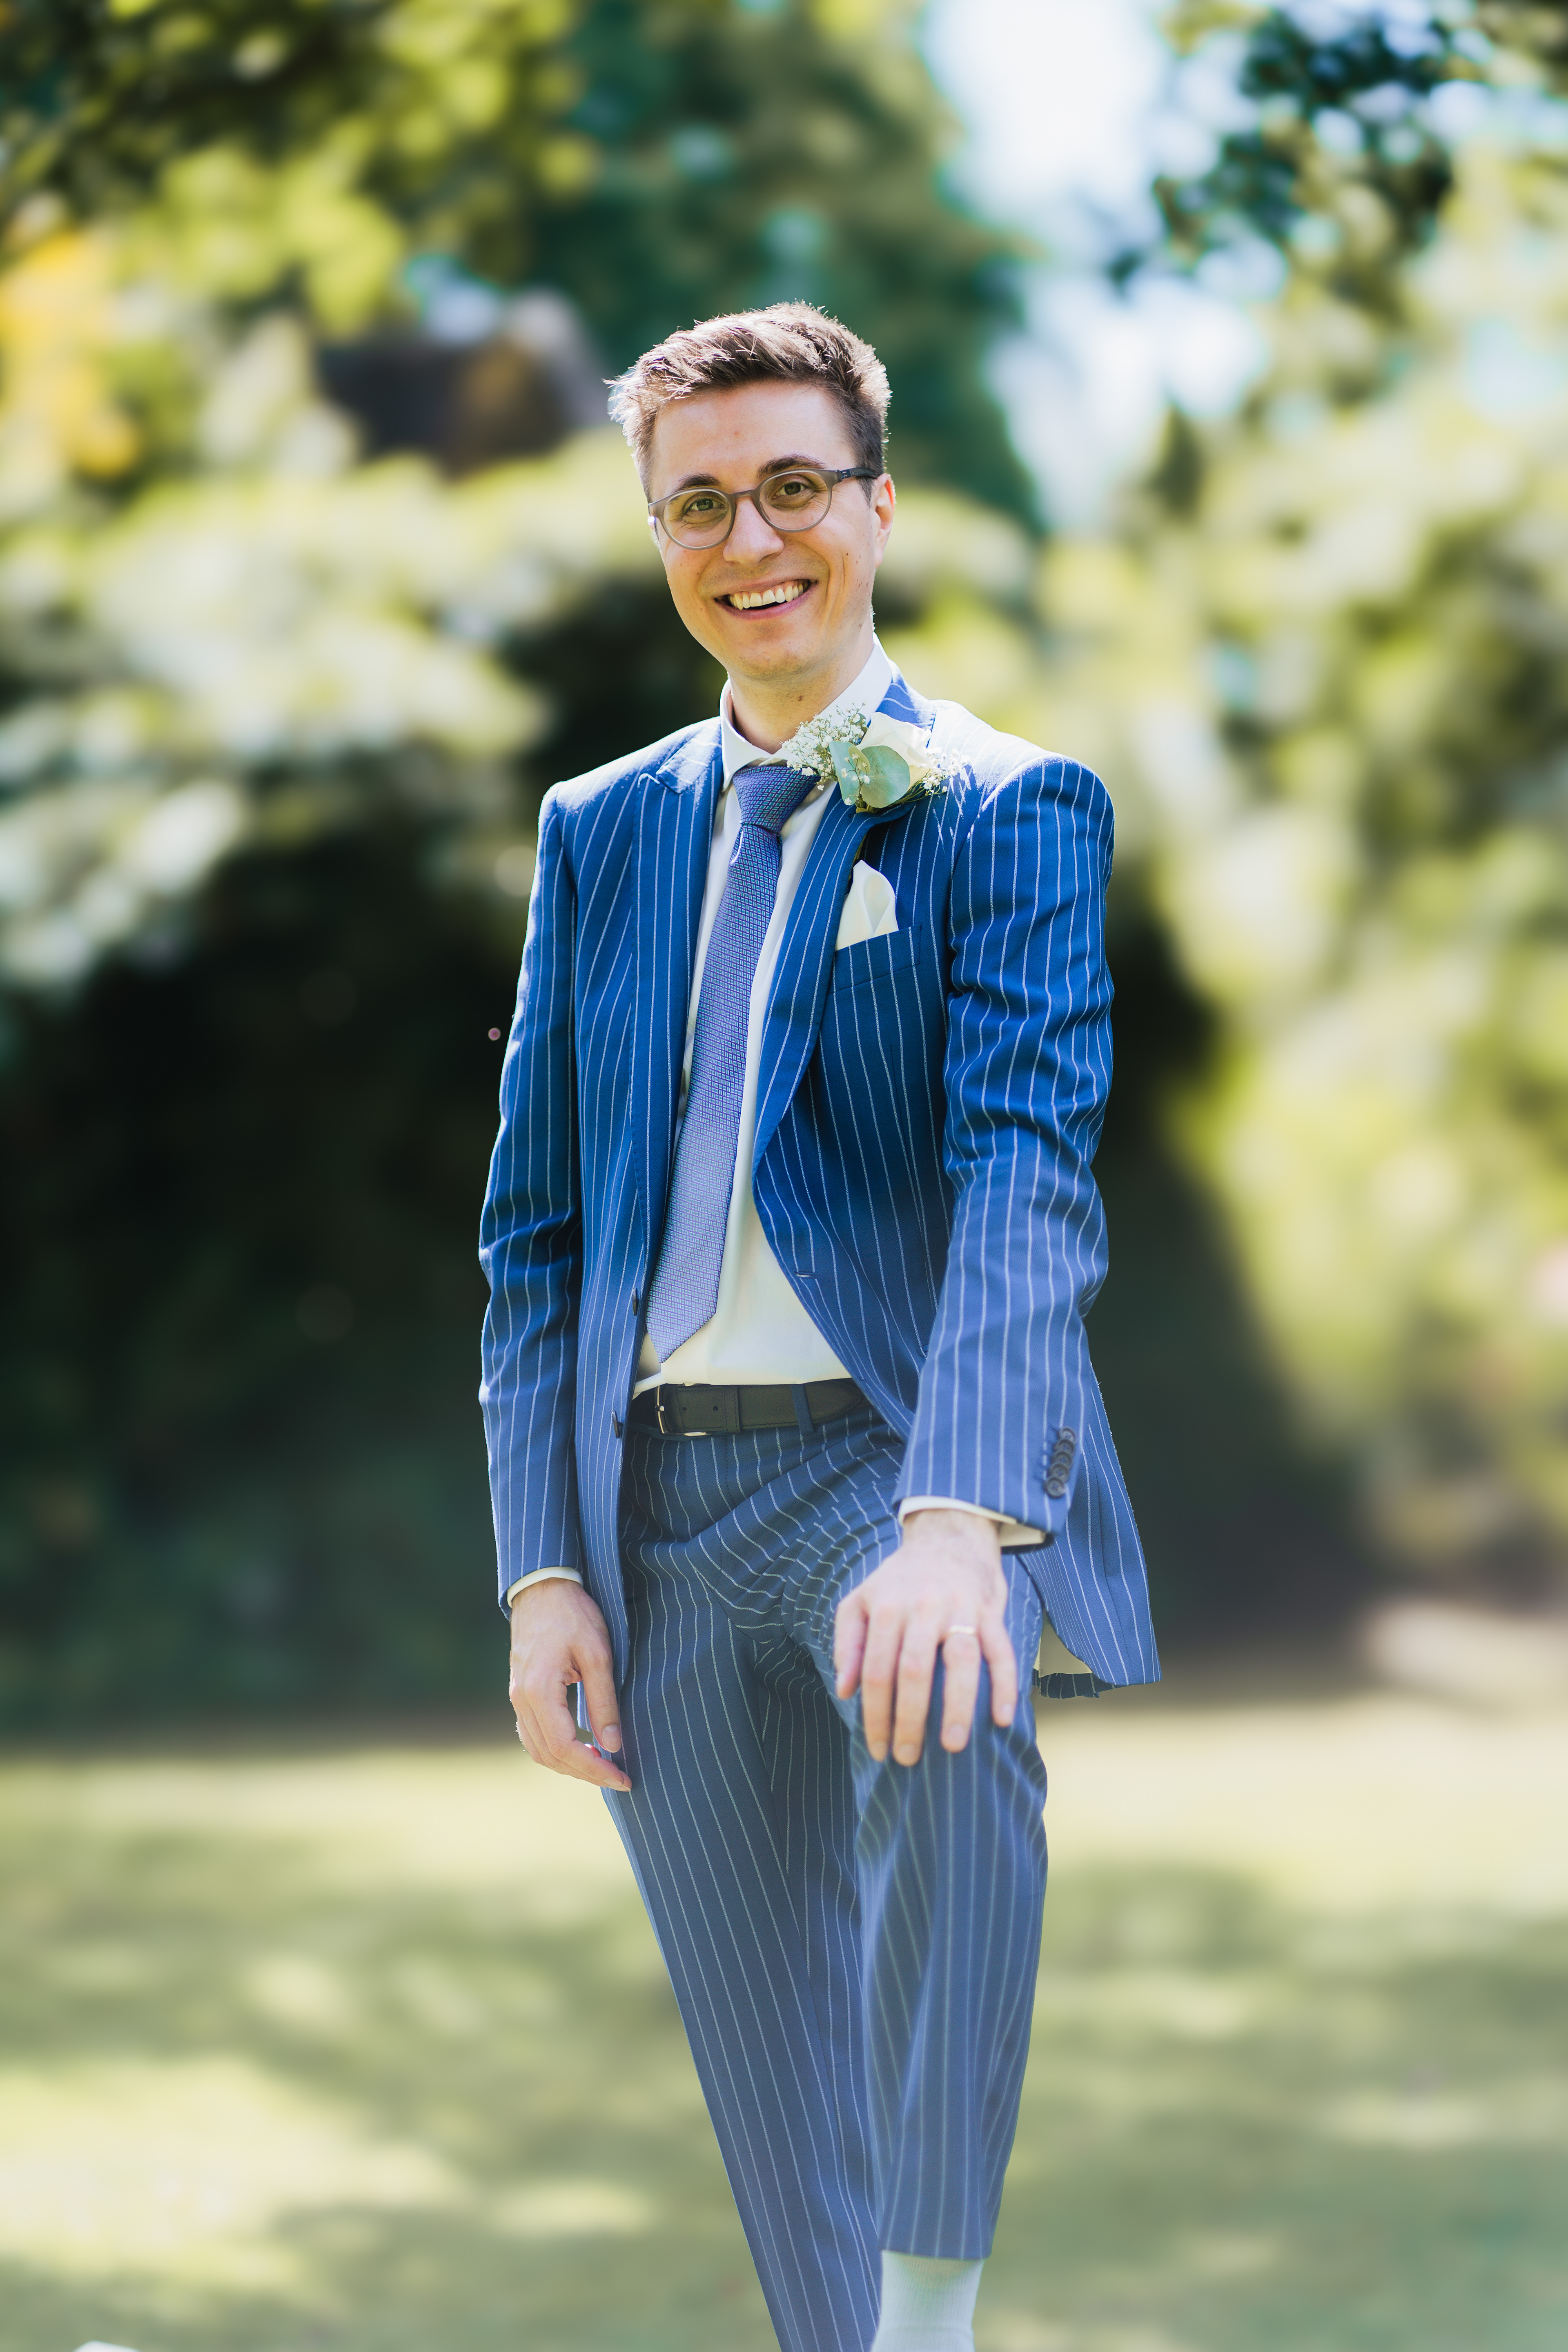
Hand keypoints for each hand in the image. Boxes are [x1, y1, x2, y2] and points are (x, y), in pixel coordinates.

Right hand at [509, 1580, 631, 1792]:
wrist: (542, 1588)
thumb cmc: (573, 1614)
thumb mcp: (598, 1653)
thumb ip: (604, 1701)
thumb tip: (613, 1745)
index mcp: (539, 1690)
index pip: (565, 1748)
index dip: (594, 1769)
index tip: (623, 1778)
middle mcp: (521, 1699)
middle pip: (550, 1755)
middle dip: (585, 1773)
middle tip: (619, 1778)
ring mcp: (517, 1697)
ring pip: (538, 1750)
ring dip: (569, 1765)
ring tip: (602, 1767)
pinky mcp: (520, 1693)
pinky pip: (533, 1734)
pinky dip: (555, 1750)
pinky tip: (580, 1748)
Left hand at [834, 1509, 1016, 1767]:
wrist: (948, 1537)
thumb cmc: (899, 1580)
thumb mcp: (860, 1601)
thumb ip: (847, 1643)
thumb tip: (844, 1690)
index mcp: (888, 1608)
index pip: (877, 1671)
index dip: (875, 1715)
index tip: (878, 1749)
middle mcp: (923, 1607)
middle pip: (915, 1671)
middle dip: (910, 1720)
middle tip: (909, 1758)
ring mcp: (960, 1609)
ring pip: (962, 1662)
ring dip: (958, 1707)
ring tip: (953, 1746)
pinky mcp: (990, 1611)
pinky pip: (1002, 1651)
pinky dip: (1006, 1685)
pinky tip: (1003, 1718)